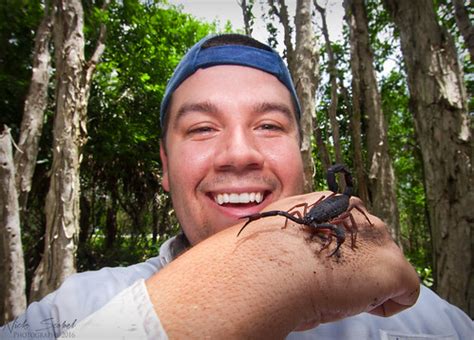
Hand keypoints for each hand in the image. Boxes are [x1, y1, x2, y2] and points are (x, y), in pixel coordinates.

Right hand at [248, 191, 419, 328]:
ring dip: (369, 280)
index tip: (323, 267)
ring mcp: (377, 237)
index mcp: (328, 201)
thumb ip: (297, 233)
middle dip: (357, 264)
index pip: (347, 225)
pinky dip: (387, 303)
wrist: (269, 268)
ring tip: (340, 295)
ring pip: (385, 263)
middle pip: (369, 242)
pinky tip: (360, 307)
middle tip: (331, 284)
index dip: (338, 251)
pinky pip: (405, 290)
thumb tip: (293, 249)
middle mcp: (356, 212)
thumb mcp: (279, 232)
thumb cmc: (263, 254)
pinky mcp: (393, 267)